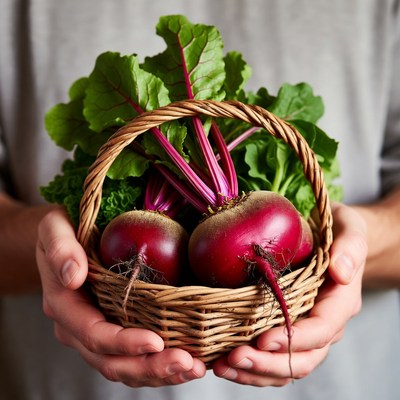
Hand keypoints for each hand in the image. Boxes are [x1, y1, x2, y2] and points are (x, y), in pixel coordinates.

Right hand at [36, 208, 205, 386]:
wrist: (61, 238)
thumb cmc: (61, 230)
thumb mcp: (54, 228)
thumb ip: (60, 249)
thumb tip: (73, 275)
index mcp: (64, 305)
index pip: (93, 334)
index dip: (124, 343)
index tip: (155, 341)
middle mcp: (77, 328)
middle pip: (112, 361)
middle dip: (150, 367)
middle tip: (186, 363)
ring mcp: (94, 333)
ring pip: (125, 367)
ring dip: (159, 373)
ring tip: (194, 368)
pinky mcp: (113, 331)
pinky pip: (133, 358)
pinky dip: (159, 366)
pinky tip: (186, 362)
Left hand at [212, 202, 366, 385]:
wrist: (330, 239)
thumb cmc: (337, 232)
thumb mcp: (349, 229)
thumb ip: (350, 248)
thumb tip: (341, 272)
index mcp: (339, 302)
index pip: (321, 330)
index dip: (294, 339)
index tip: (263, 339)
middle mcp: (324, 323)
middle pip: (302, 359)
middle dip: (268, 363)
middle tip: (234, 358)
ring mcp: (306, 331)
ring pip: (286, 366)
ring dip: (254, 372)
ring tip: (222, 366)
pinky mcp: (288, 330)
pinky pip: (273, 357)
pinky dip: (251, 366)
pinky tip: (225, 362)